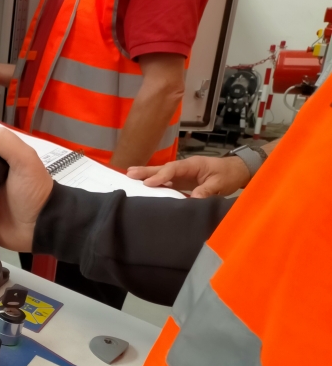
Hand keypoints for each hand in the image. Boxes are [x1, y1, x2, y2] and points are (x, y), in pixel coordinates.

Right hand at [126, 155, 249, 197]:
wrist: (236, 172)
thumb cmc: (228, 175)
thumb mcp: (220, 184)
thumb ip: (206, 191)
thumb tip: (193, 201)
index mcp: (193, 165)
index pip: (173, 169)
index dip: (161, 175)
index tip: (149, 183)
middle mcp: (184, 167)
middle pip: (162, 168)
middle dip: (146, 171)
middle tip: (130, 173)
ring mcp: (181, 174)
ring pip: (161, 173)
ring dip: (146, 175)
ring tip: (129, 175)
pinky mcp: (180, 181)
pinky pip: (165, 181)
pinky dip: (153, 182)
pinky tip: (142, 186)